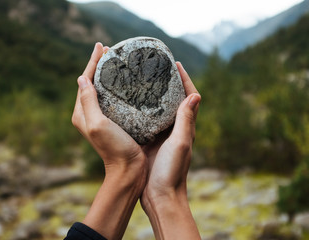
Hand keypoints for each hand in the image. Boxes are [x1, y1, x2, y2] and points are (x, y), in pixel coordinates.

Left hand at [72, 42, 145, 176]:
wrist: (128, 170)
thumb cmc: (114, 148)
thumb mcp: (98, 124)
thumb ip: (88, 101)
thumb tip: (81, 77)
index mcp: (82, 113)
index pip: (85, 81)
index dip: (92, 62)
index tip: (100, 46)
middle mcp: (89, 114)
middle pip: (92, 82)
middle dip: (98, 64)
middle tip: (108, 49)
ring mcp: (102, 118)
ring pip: (102, 89)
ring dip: (107, 73)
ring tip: (116, 60)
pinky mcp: (115, 121)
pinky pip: (113, 98)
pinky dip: (117, 86)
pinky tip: (125, 81)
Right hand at [140, 62, 200, 239]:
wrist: (160, 196)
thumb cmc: (171, 172)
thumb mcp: (180, 144)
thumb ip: (186, 121)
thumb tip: (195, 95)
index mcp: (185, 128)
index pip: (189, 97)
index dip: (184, 79)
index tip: (175, 63)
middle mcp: (175, 129)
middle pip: (173, 99)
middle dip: (167, 82)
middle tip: (155, 67)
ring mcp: (161, 135)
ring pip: (158, 108)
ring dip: (152, 93)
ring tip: (140, 78)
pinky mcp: (148, 141)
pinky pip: (145, 120)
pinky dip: (140, 108)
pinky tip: (128, 101)